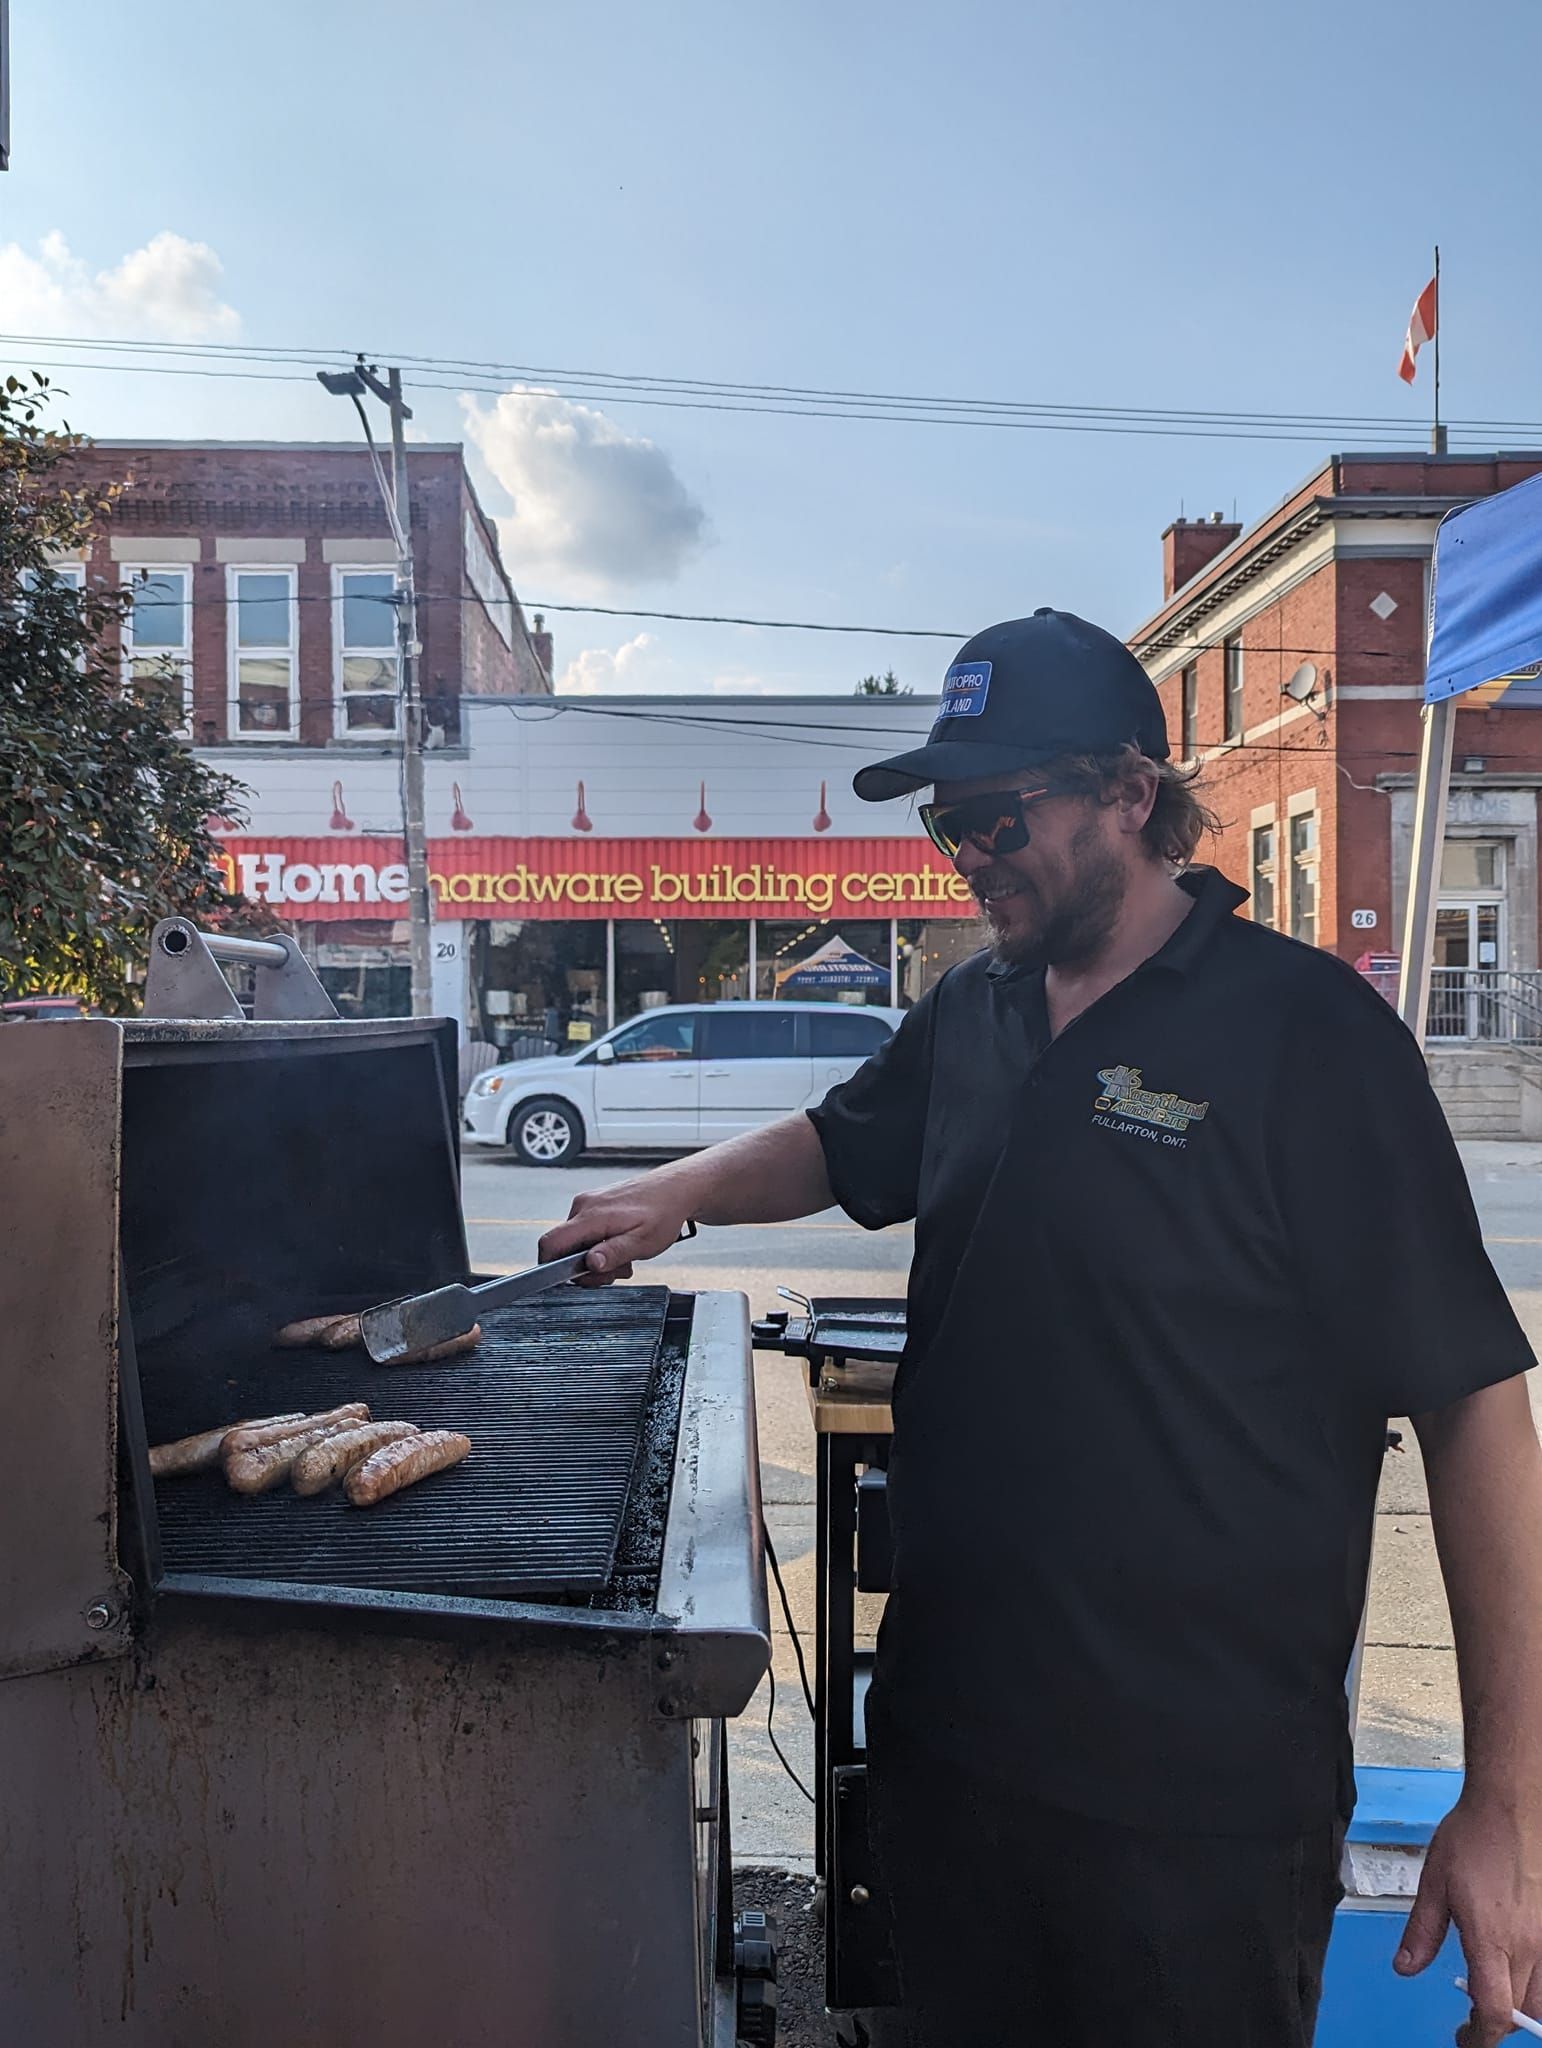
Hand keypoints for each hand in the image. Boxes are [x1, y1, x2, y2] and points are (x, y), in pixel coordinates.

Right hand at [538, 1176, 693, 1286]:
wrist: (675, 1189)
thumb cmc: (663, 1213)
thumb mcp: (642, 1242)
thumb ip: (614, 1253)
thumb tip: (590, 1264)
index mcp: (591, 1215)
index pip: (551, 1243)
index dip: (551, 1267)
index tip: (575, 1279)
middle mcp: (583, 1206)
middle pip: (564, 1248)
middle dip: (588, 1267)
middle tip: (617, 1269)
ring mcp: (588, 1204)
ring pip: (576, 1242)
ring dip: (597, 1257)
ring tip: (625, 1255)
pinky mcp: (594, 1205)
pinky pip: (586, 1232)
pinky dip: (600, 1245)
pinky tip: (621, 1245)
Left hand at [1396, 1793, 1541, 2044]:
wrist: (1514, 1804)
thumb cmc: (1473, 1838)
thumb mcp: (1434, 1883)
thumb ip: (1422, 1932)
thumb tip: (1405, 1968)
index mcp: (1493, 1939)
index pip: (1494, 2012)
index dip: (1479, 2038)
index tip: (1463, 2039)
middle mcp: (1529, 1947)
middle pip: (1521, 2013)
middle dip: (1497, 2025)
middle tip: (1472, 2016)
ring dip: (1521, 2008)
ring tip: (1495, 1992)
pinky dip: (1537, 1984)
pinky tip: (1518, 1968)